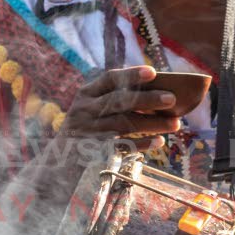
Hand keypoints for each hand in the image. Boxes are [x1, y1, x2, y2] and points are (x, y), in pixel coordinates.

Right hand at [62, 66, 180, 150]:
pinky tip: (159, 142)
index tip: (153, 72)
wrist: (58, 161)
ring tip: (175, 124)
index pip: (109, 79)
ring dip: (151, 123)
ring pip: (123, 124)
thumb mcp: (91, 109)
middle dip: (147, 99)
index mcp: (86, 95)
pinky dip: (141, 144)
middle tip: (172, 99)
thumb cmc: (85, 130)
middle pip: (118, 101)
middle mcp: (84, 110)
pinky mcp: (92, 151)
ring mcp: (88, 131)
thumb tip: (157, 93)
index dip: (131, 75)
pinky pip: (121, 146)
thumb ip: (115, 99)